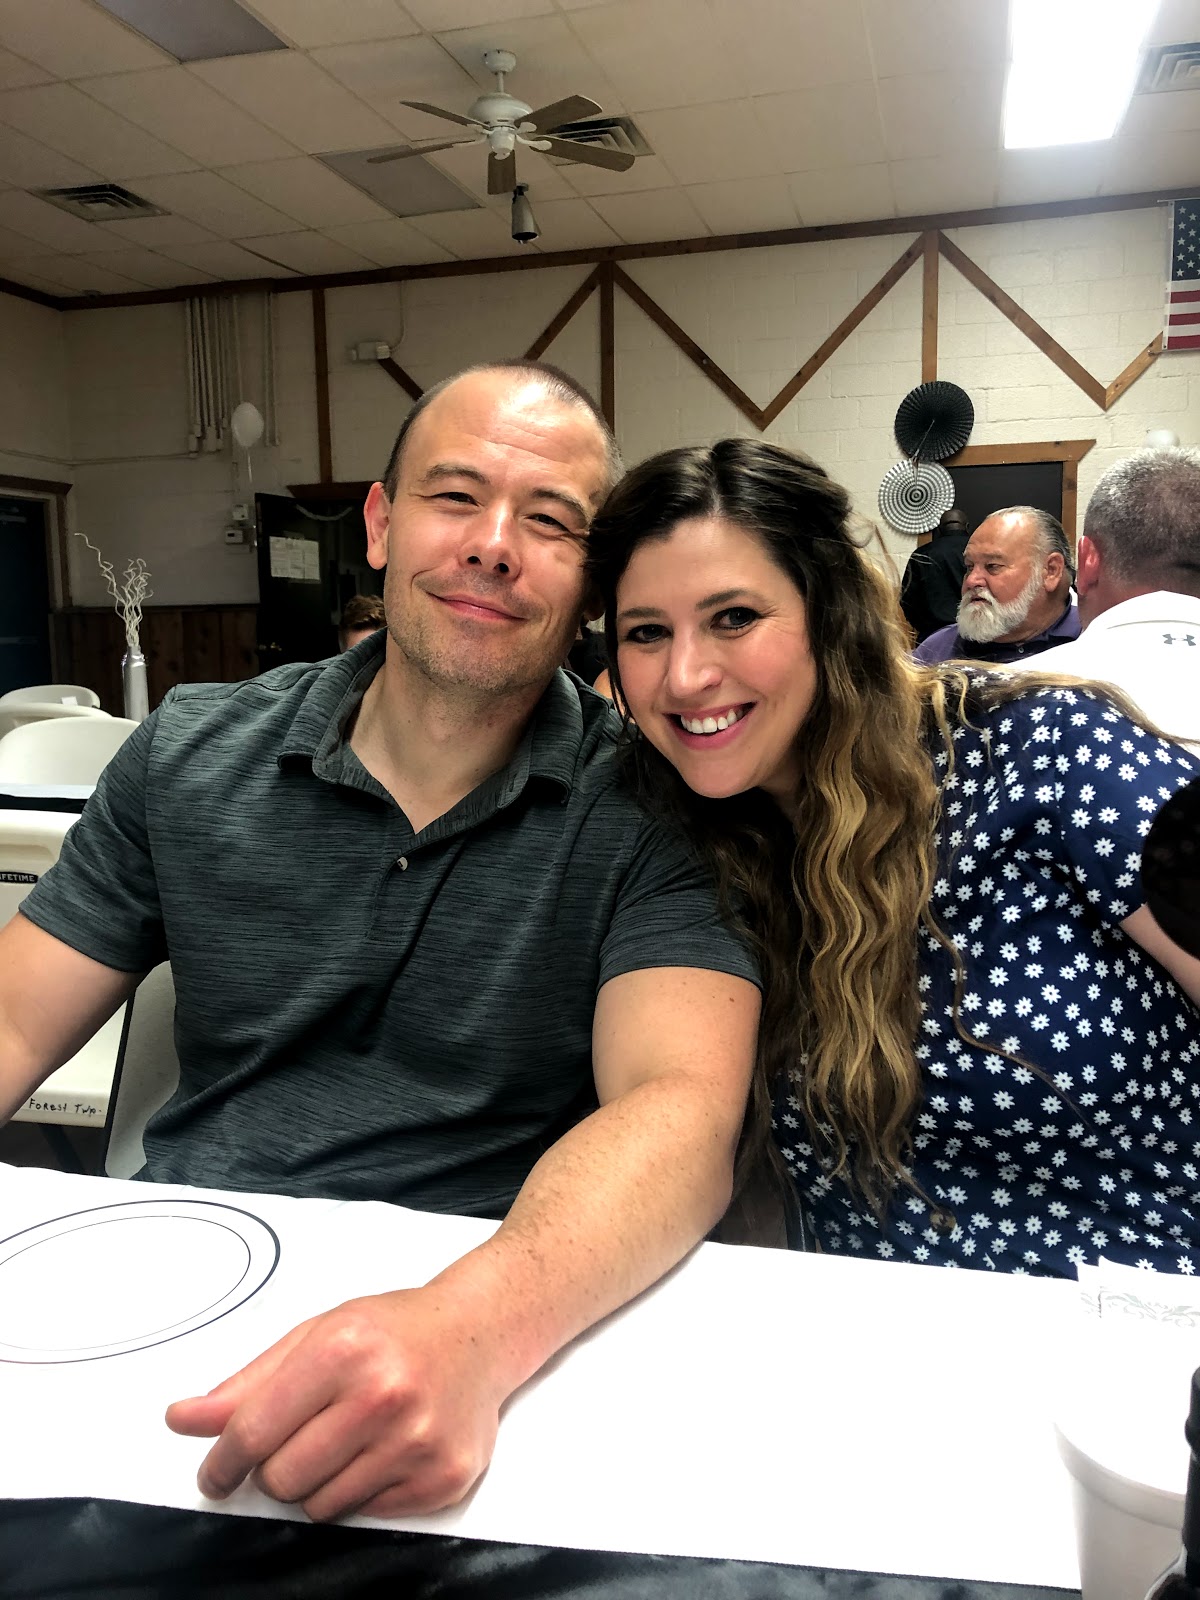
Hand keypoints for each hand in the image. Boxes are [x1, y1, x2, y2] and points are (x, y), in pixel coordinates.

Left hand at [165, 1287, 506, 1520]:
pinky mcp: (441, 1478)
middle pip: (282, 1479)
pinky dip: (361, 1491)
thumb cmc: (394, 1330)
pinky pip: (367, 1514)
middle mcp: (382, 1395)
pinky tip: (381, 1451)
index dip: (221, 1463)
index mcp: (343, 1350)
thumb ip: (248, 1383)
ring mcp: (417, 1442)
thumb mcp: (317, 1335)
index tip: (214, 1475)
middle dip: (276, 1468)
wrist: (479, 1333)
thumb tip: (183, 1419)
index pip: (253, 1432)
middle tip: (300, 1439)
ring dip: (318, 1483)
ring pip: (321, 1506)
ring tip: (346, 1439)